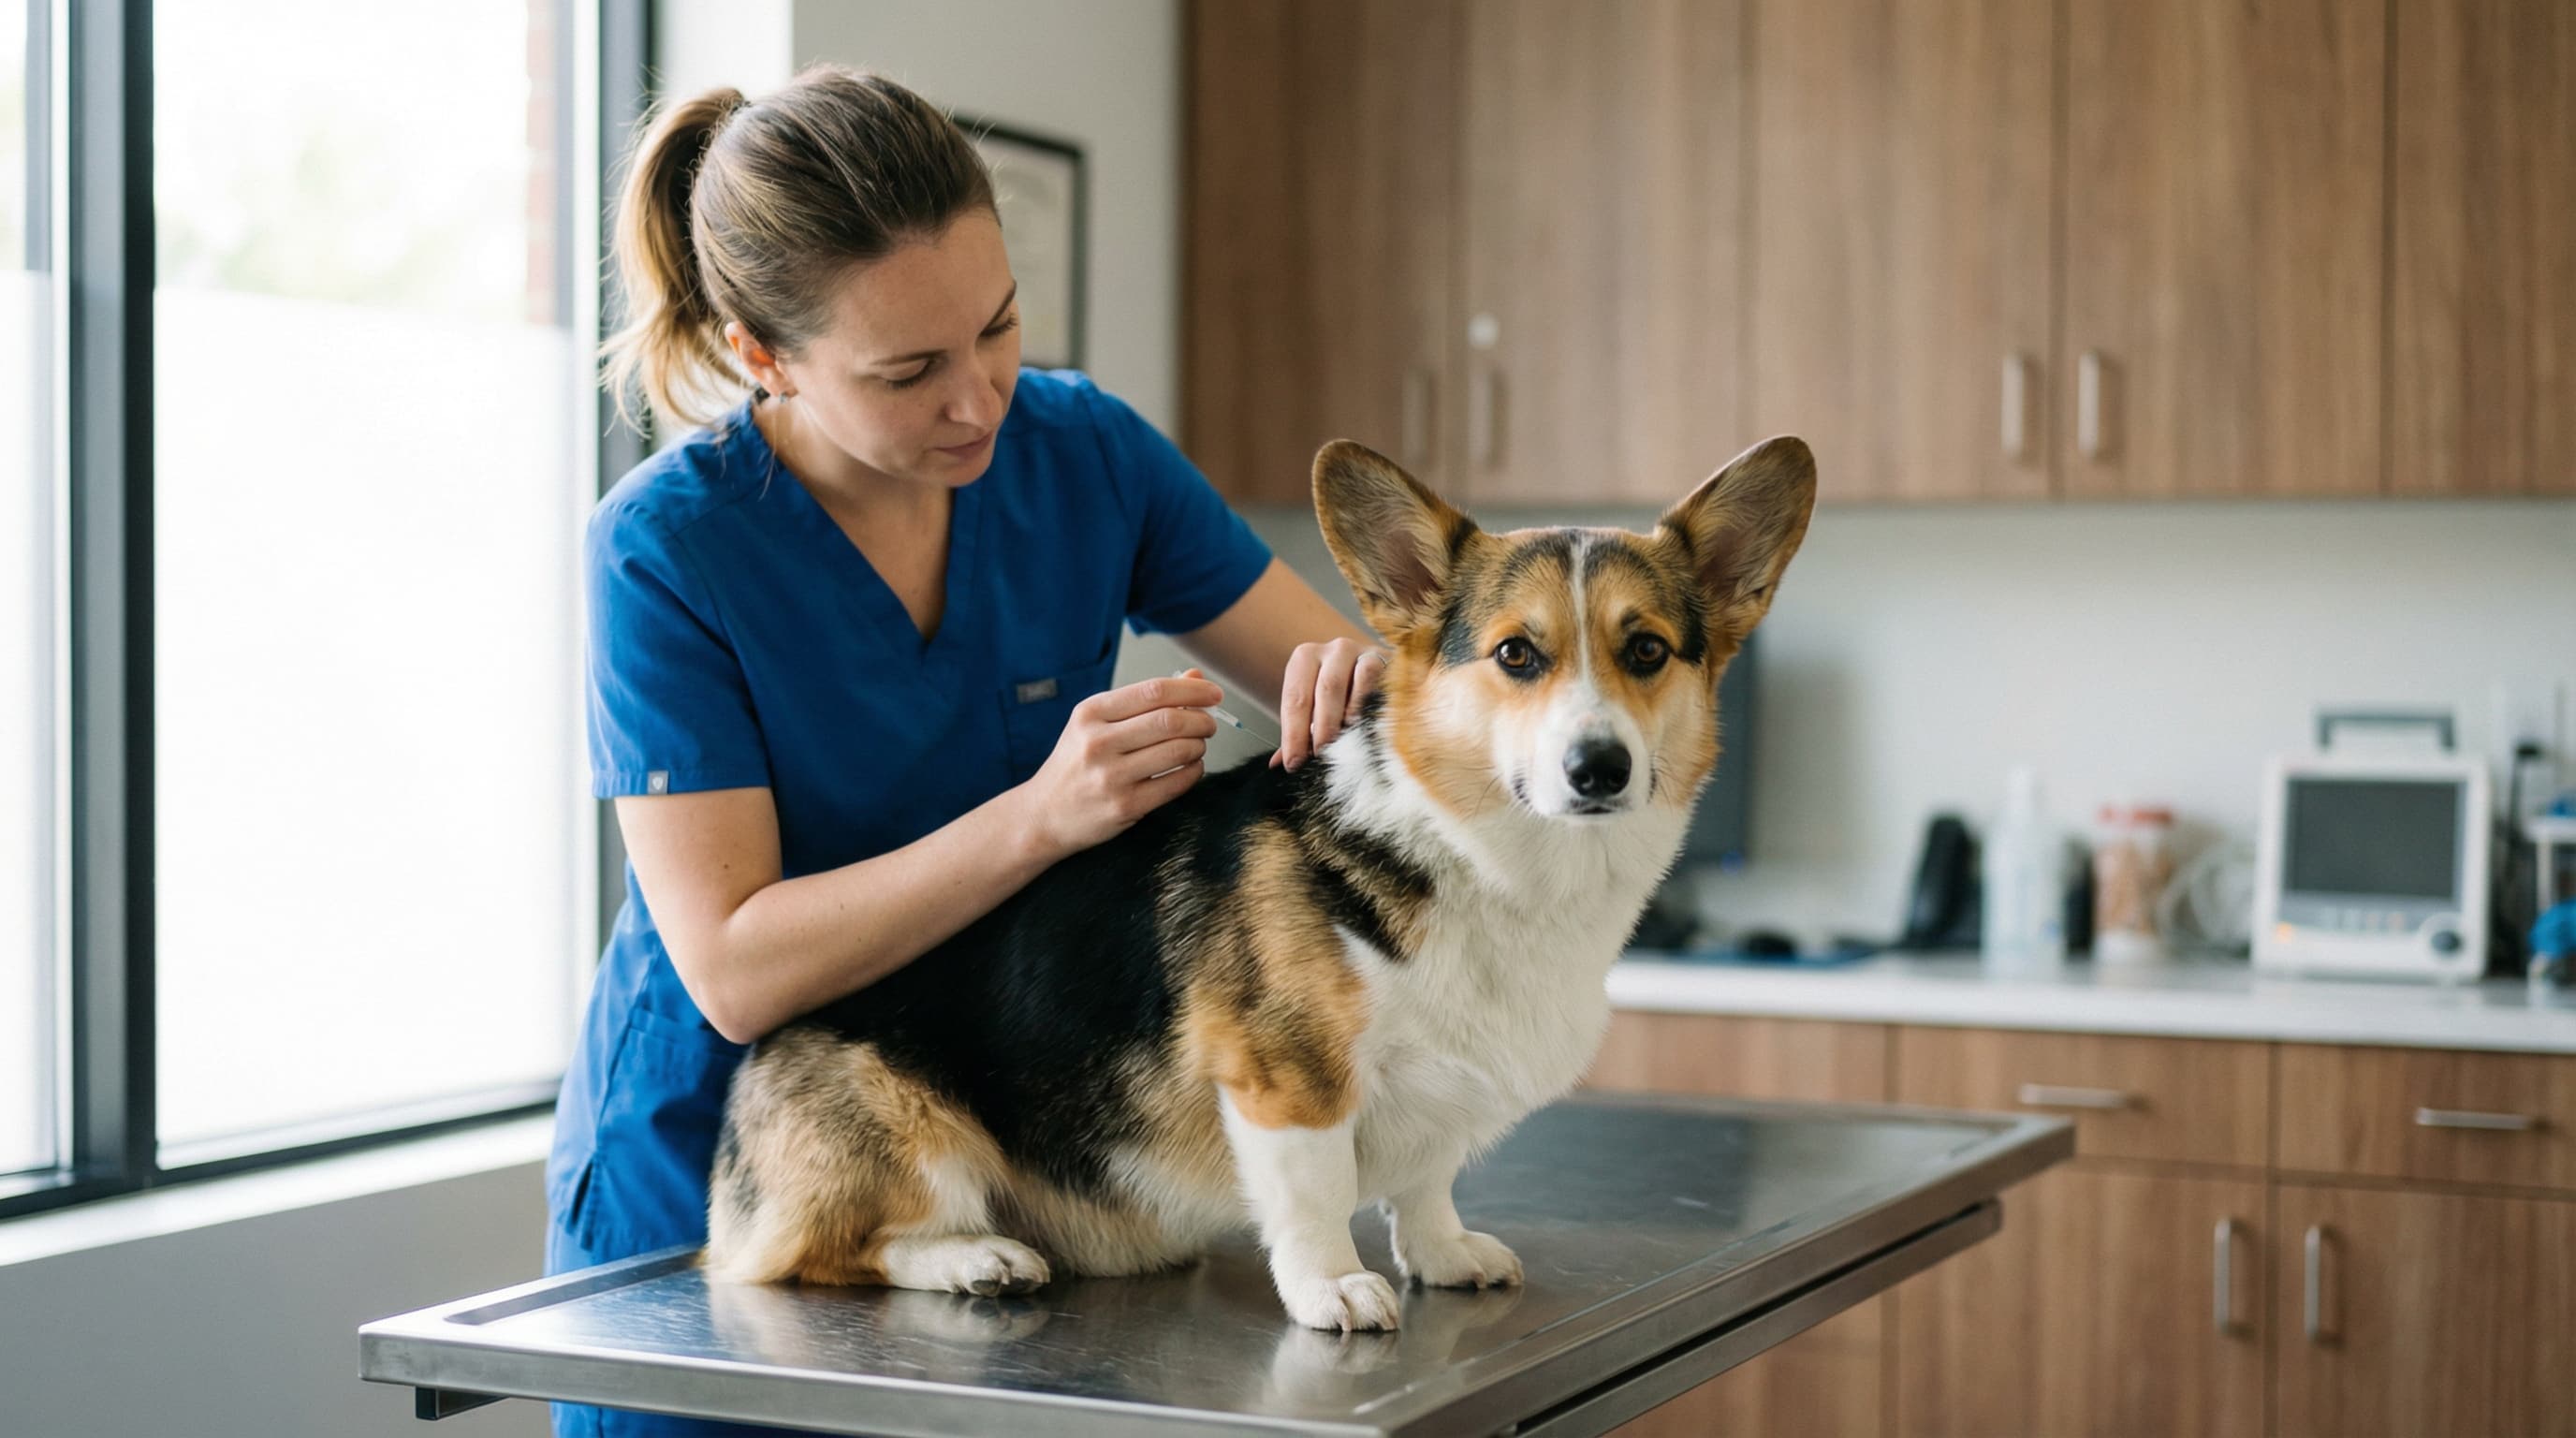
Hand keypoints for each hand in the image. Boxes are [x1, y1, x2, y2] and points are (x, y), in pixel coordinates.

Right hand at [1019, 673, 1220, 858]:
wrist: (1044, 814)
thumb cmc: (1077, 762)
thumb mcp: (1097, 723)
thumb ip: (1144, 699)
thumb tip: (1195, 677)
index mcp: (1091, 713)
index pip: (1154, 691)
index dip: (1192, 690)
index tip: (1214, 694)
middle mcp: (1098, 742)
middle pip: (1170, 720)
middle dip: (1202, 719)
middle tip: (1209, 723)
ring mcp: (1111, 777)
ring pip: (1178, 751)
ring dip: (1199, 745)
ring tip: (1197, 745)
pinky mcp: (1125, 806)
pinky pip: (1176, 783)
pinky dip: (1194, 771)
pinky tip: (1191, 767)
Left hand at [1273, 638, 1388, 770]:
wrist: (1385, 676)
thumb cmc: (1344, 696)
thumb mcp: (1319, 710)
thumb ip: (1299, 734)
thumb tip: (1277, 763)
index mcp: (1305, 659)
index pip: (1294, 698)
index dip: (1293, 734)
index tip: (1294, 764)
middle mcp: (1329, 650)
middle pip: (1319, 691)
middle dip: (1318, 729)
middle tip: (1319, 757)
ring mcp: (1357, 650)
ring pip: (1339, 684)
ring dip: (1338, 719)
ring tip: (1339, 746)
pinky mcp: (1381, 657)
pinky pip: (1367, 678)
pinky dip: (1361, 704)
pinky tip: (1362, 725)